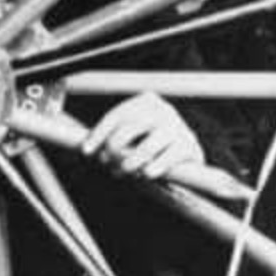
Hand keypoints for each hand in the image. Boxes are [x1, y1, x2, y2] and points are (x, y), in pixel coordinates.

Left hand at [81, 91, 203, 179]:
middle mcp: (163, 110)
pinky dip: (155, 167)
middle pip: (130, 128)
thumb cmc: (150, 146)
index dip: (98, 134)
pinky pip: (168, 158)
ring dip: (130, 162)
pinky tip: (147, 174)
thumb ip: (112, 138)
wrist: (187, 158)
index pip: (117, 115)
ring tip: (123, 171)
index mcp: (146, 101)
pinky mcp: (189, 146)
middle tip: (106, 163)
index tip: (86, 152)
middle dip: (113, 149)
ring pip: (147, 146)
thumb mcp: (132, 136)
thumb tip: (85, 148)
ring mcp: (178, 127)